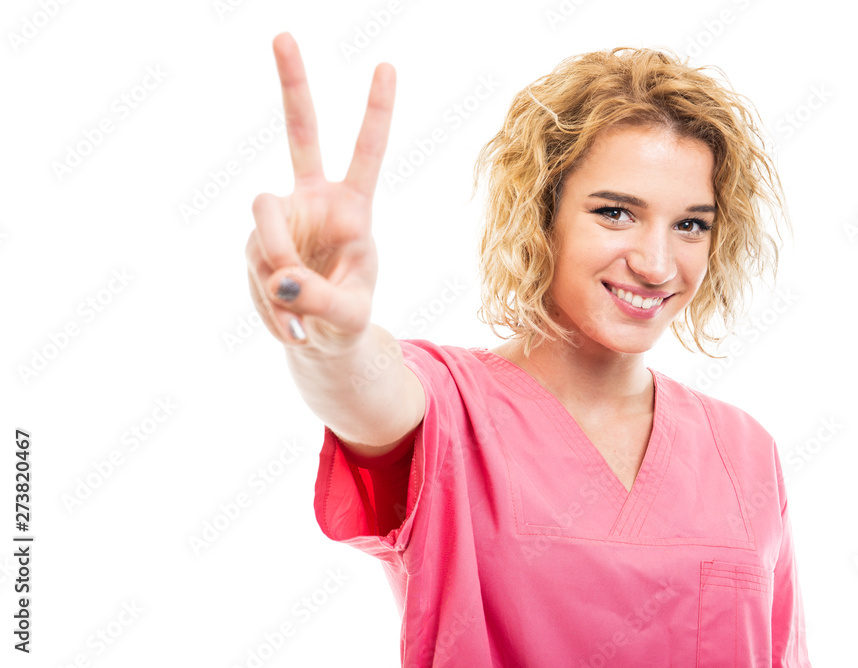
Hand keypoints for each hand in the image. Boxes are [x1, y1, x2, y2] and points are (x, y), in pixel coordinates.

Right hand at [245, 32, 395, 349]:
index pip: (367, 153)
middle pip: (301, 133)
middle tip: (284, 34)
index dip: (376, 112)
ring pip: (265, 220)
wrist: (317, 338)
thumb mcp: (349, 316)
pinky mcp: (255, 243)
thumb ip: (320, 299)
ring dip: (279, 268)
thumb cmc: (346, 318)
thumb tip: (280, 281)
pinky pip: (254, 262)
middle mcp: (315, 199)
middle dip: (293, 85)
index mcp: (354, 207)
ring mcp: (281, 218)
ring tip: (298, 313)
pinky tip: (287, 321)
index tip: (386, 65)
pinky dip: (268, 300)